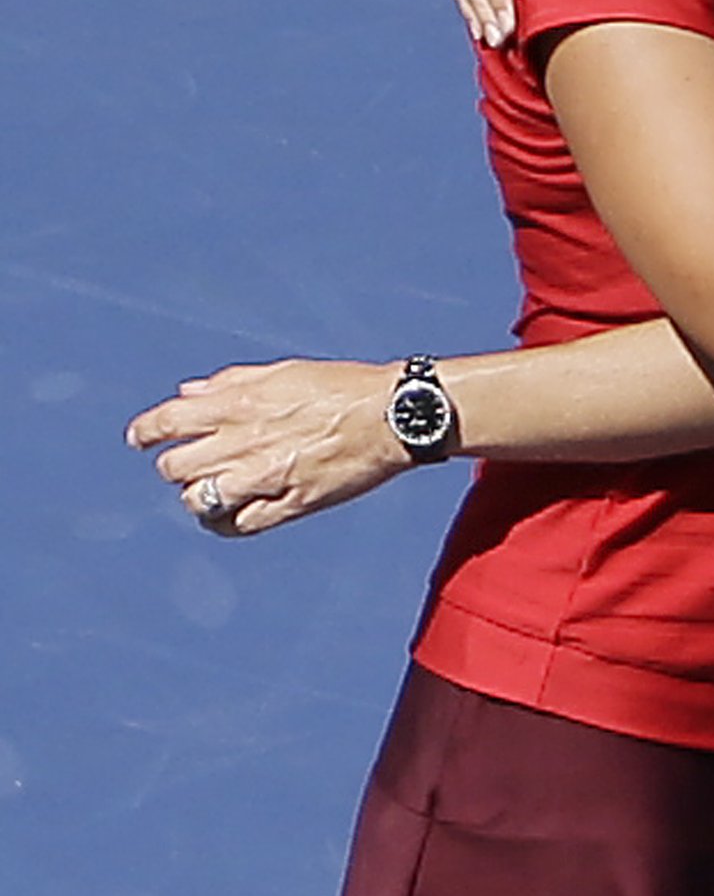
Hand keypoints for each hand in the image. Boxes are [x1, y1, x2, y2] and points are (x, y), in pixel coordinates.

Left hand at [124, 359, 413, 535]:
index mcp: (241, 402)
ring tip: (209, 489)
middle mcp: (245, 440)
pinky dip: (223, 522)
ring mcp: (266, 475)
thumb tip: (189, 393)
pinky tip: (226, 515)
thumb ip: (230, 382)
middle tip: (188, 464)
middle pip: (177, 466)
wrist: (392, 414)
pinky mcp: (291, 503)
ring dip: (198, 495)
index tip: (140, 438)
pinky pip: (239, 524)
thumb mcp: (283, 371)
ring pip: (200, 499)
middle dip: (175, 465)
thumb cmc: (343, 387)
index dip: (146, 431)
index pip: (170, 421)